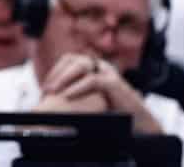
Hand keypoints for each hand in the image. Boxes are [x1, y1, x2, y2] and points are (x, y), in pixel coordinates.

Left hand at [42, 54, 161, 133]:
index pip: (69, 60)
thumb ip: (75, 94)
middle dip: (57, 74)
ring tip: (53, 91)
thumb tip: (52, 98)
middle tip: (46, 90)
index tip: (45, 87)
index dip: (55, 71)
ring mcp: (108, 73)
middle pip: (73, 60)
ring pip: (81, 66)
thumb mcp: (90, 100)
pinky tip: (68, 96)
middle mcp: (100, 66)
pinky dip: (78, 87)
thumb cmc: (113, 112)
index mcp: (94, 68)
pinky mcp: (114, 83)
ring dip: (63, 78)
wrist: (138, 123)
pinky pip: (92, 80)